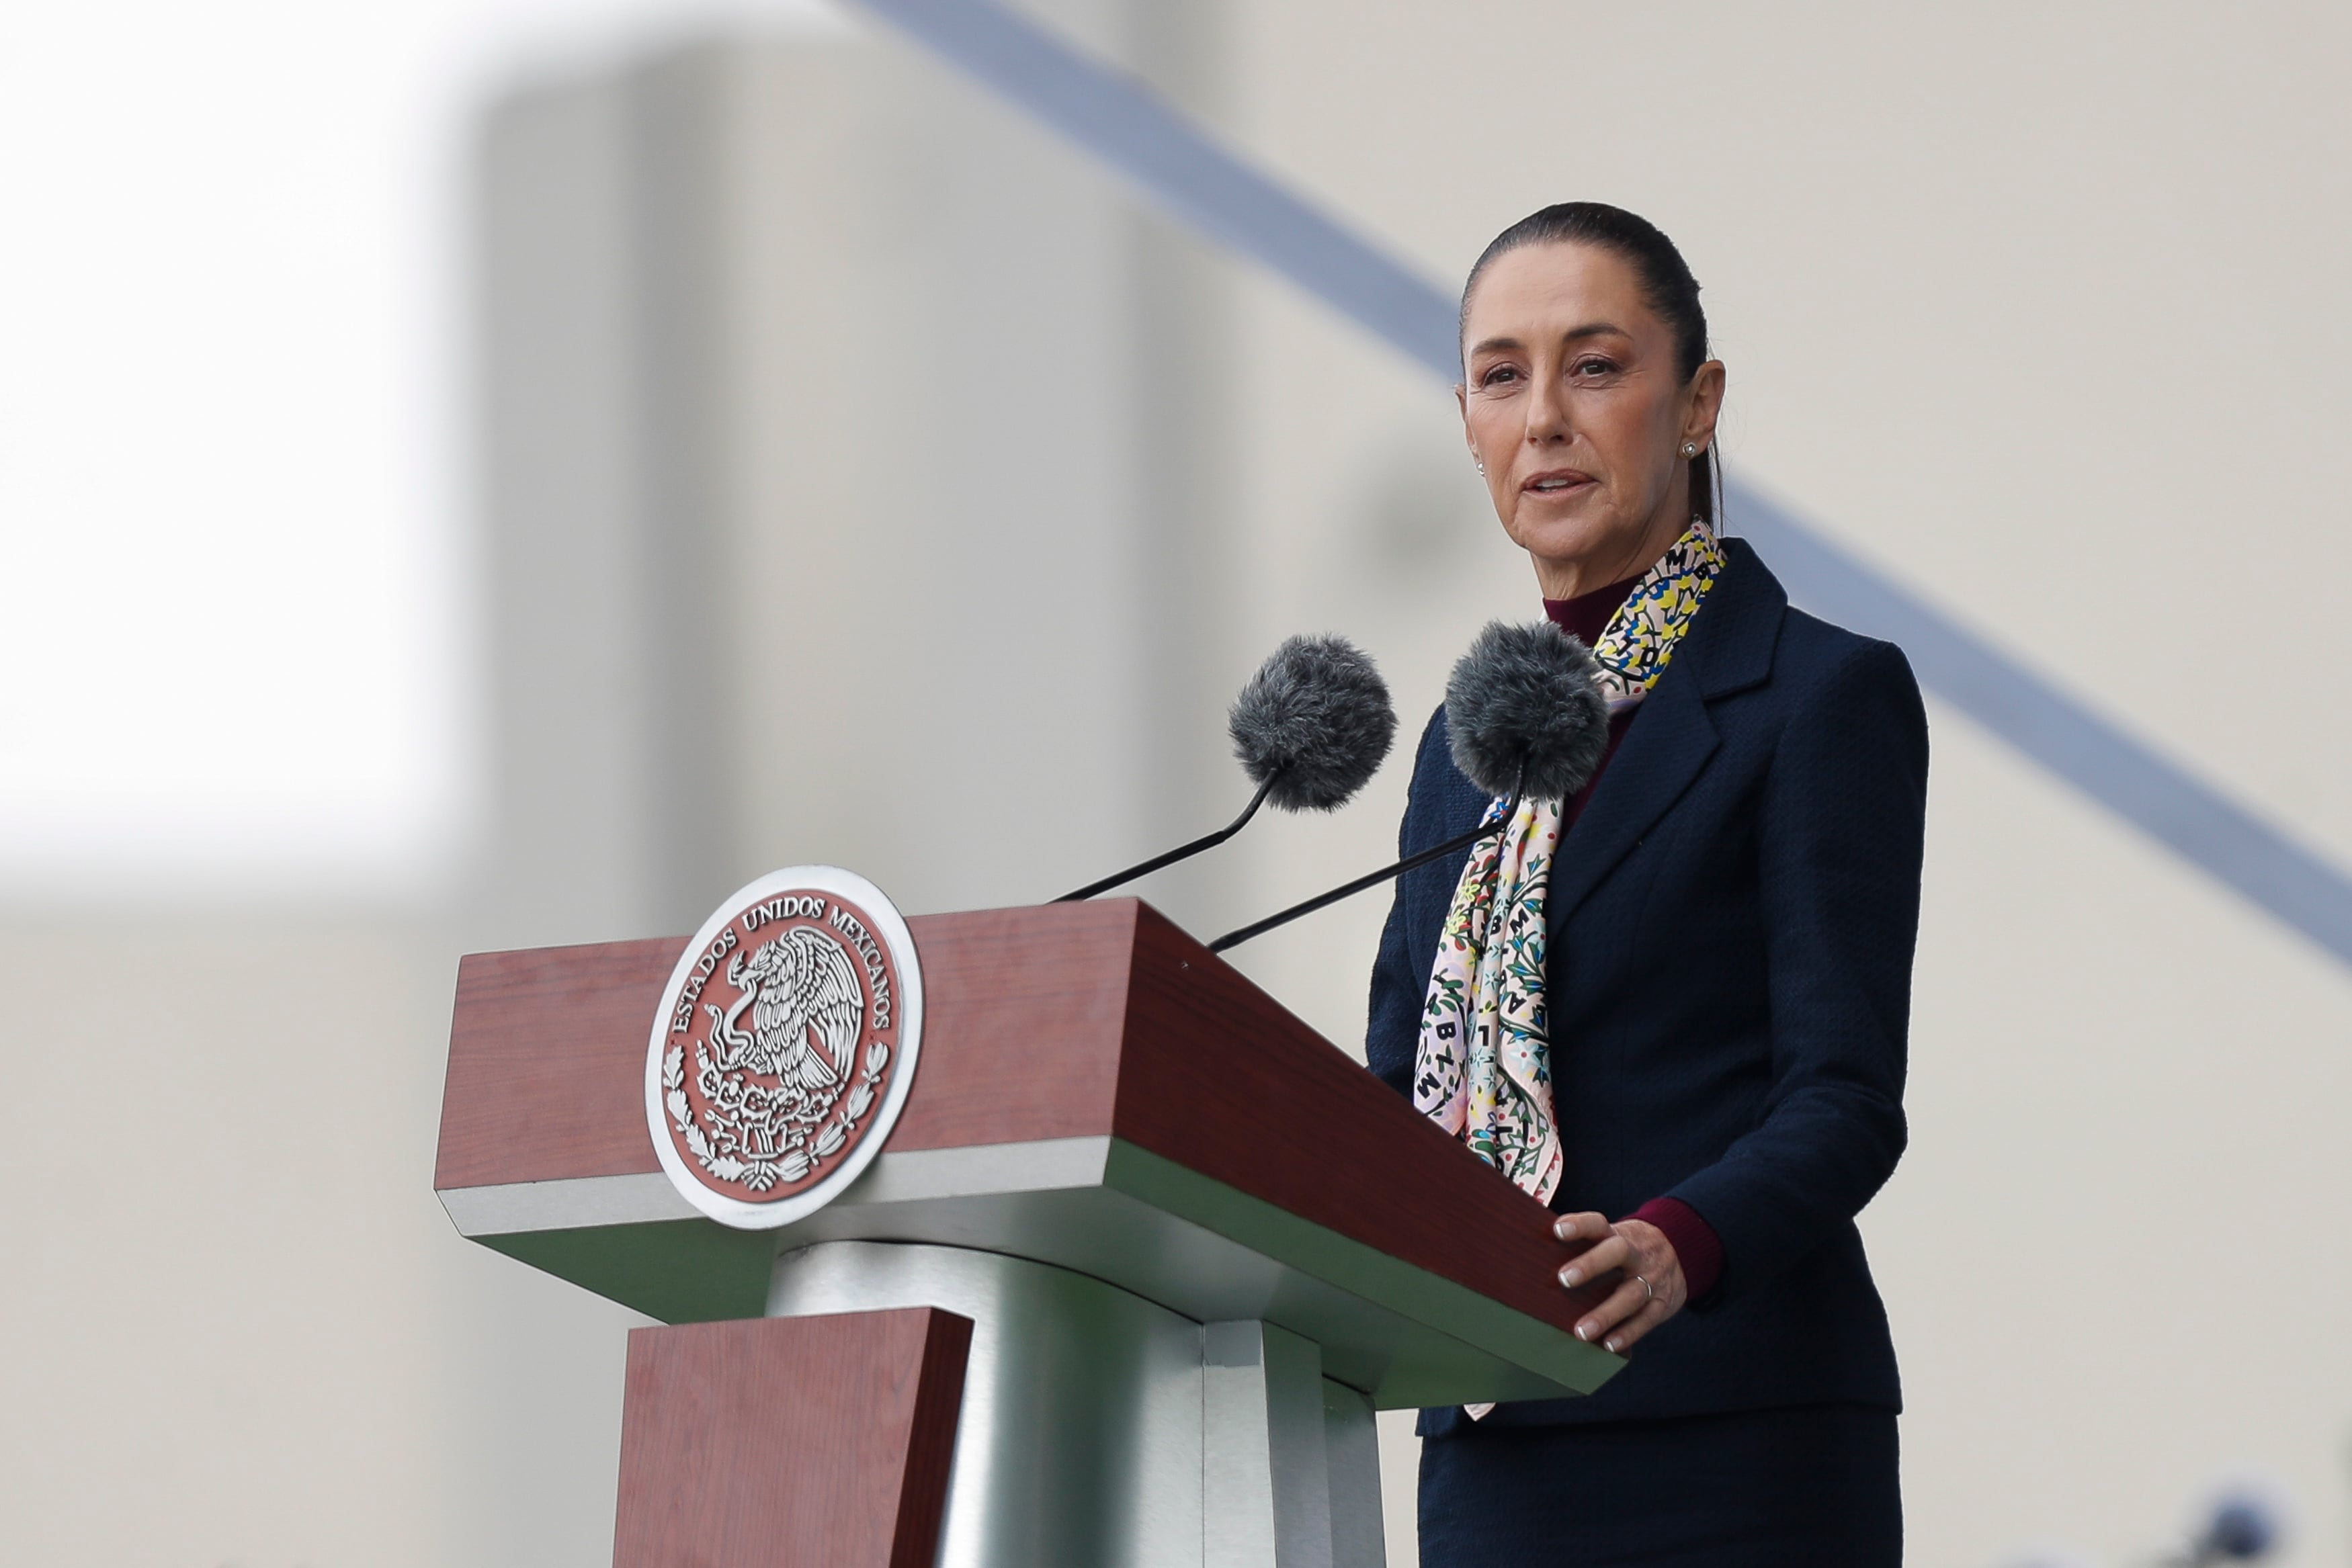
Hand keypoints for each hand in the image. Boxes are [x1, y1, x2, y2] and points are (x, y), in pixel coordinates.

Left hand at [1552, 1212, 1685, 1353]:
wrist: (1681, 1251)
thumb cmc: (1629, 1248)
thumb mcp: (1612, 1237)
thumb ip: (1585, 1245)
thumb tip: (1536, 1253)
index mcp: (1617, 1234)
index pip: (1597, 1224)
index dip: (1579, 1225)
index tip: (1557, 1229)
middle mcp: (1636, 1253)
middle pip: (1617, 1252)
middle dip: (1591, 1265)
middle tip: (1564, 1279)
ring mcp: (1652, 1278)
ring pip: (1631, 1294)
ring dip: (1606, 1313)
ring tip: (1581, 1331)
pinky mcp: (1662, 1303)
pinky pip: (1646, 1319)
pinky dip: (1628, 1333)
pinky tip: (1608, 1344)